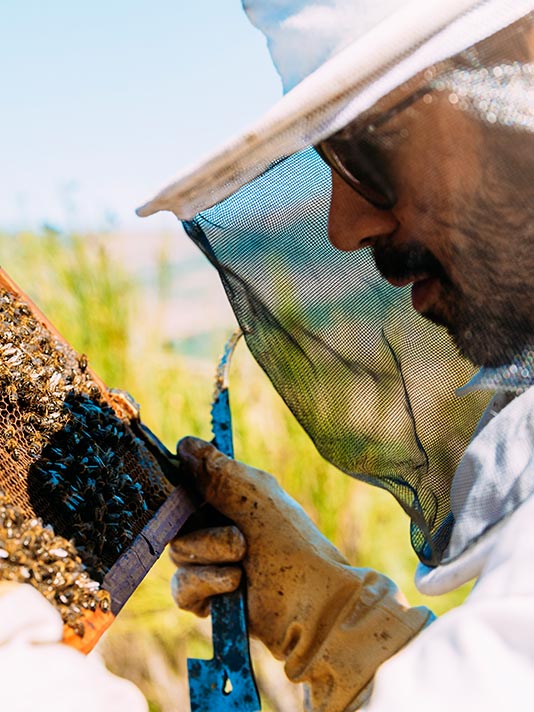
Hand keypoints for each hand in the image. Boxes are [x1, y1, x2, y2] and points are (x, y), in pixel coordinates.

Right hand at [170, 437, 431, 711]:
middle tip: (241, 540)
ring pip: (178, 551)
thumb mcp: (254, 496)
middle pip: (176, 519)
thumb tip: (183, 443)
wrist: (309, 602)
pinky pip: (181, 586)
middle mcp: (217, 526)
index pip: (187, 483)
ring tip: (244, 563)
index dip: (182, 487)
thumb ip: (217, 470)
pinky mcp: (205, 597)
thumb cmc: (290, 543)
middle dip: (208, 531)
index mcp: (230, 498)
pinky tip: (234, 585)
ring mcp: (209, 562)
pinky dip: (207, 583)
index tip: (187, 489)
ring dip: (212, 555)